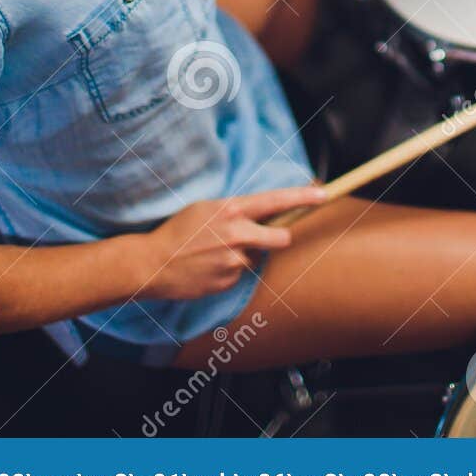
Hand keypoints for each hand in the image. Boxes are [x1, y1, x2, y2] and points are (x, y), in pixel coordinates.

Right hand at [138, 184, 327, 299]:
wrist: (152, 264)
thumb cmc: (178, 231)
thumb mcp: (206, 208)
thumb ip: (235, 210)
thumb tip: (262, 212)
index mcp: (231, 210)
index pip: (275, 201)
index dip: (302, 197)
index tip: (323, 195)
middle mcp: (237, 234)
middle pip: (280, 238)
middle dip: (275, 239)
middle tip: (257, 238)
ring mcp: (234, 260)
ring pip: (256, 257)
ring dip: (244, 256)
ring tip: (215, 253)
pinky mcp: (229, 281)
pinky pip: (241, 274)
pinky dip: (230, 270)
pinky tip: (209, 266)